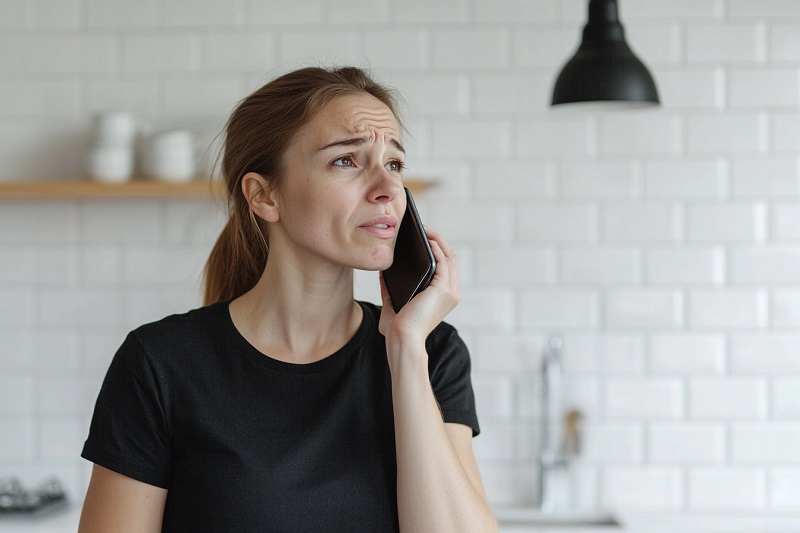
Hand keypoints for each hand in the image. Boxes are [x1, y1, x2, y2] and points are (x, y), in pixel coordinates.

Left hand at [378, 227, 460, 343]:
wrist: (402, 341)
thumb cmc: (397, 329)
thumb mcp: (392, 305)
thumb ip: (389, 289)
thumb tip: (383, 271)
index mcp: (444, 297)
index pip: (446, 267)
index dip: (438, 250)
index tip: (424, 238)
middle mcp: (452, 293)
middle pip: (451, 258)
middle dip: (438, 240)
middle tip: (423, 228)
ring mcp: (450, 291)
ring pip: (449, 256)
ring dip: (437, 240)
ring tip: (424, 229)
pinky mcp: (443, 289)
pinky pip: (443, 261)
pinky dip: (436, 247)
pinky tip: (425, 239)